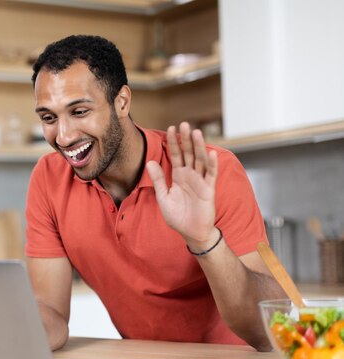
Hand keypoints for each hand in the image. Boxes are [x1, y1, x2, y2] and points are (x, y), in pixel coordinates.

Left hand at [145, 122, 218, 247]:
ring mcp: (201, 181)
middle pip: (189, 153)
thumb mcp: (163, 196)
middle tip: (185, 124)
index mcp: (179, 176)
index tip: (170, 128)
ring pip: (200, 160)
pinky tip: (211, 153)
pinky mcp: (209, 189)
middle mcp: (190, 175)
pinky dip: (212, 164)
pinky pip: (211, 174)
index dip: (174, 142)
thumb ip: (158, 179)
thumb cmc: (178, 216)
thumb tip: (149, 161)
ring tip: (197, 132)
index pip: (176, 155)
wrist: (191, 232)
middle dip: (187, 139)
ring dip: (199, 147)